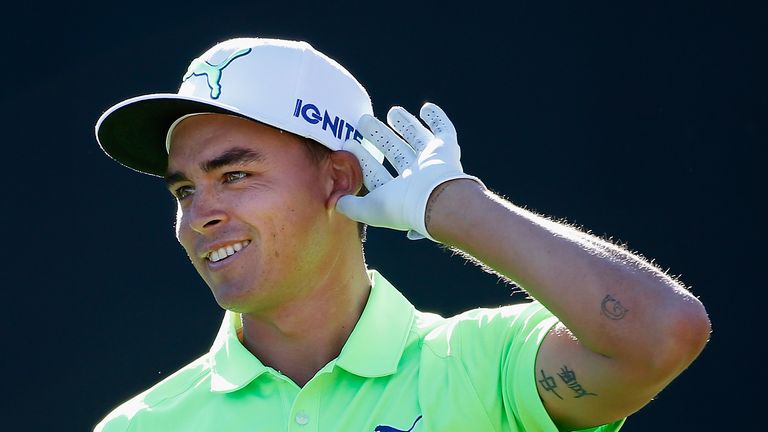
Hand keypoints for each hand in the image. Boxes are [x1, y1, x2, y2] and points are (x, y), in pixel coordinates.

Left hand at [336, 102, 483, 240]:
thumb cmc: (403, 207)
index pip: (377, 173)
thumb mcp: (371, 209)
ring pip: (417, 139)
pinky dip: (437, 119)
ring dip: (406, 125)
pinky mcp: (446, 149)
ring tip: (393, 111)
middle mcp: (416, 177)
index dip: (363, 159)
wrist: (437, 200)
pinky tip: (427, 108)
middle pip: (395, 151)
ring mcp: (432, 162)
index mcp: (398, 193)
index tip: (349, 142)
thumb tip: (337, 202)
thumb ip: (352, 206)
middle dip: (380, 137)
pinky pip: (444, 131)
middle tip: (364, 121)